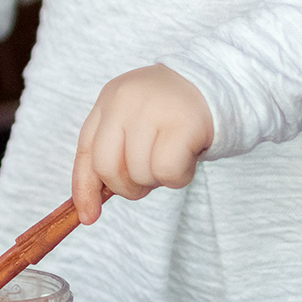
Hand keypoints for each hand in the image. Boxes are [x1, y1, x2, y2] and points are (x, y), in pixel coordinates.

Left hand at [70, 65, 215, 223]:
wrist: (217, 84)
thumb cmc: (171, 113)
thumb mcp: (134, 125)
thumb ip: (112, 157)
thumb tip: (88, 211)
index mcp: (110, 99)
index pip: (86, 151)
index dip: (84, 188)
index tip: (88, 217)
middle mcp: (126, 100)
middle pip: (107, 168)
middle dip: (127, 187)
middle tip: (149, 176)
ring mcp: (153, 109)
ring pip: (139, 174)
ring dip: (158, 180)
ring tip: (173, 156)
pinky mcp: (183, 123)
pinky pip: (167, 172)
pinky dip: (178, 177)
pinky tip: (188, 160)